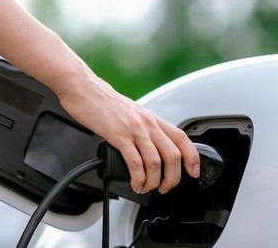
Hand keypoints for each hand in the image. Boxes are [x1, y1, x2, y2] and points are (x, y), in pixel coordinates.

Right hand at [56, 75, 199, 193]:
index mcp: (152, 119)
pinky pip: (135, 163)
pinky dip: (138, 178)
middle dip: (172, 178)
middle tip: (165, 188)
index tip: (193, 172)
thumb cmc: (104, 102)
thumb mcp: (132, 113)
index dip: (192, 157)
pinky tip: (135, 183)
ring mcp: (134, 130)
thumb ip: (143, 128)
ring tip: (147, 188)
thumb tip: (149, 147)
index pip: (182, 138)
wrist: (84, 90)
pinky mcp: (119, 136)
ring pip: (156, 162)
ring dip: (154, 182)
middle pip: (173, 155)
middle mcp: (147, 124)